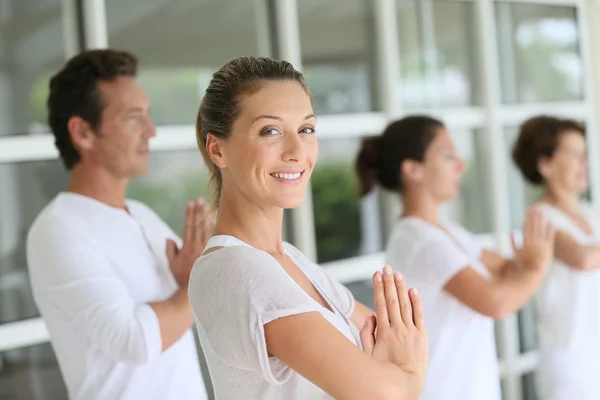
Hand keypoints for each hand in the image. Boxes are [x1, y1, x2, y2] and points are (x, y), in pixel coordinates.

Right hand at [166, 198, 213, 287]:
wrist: (196, 290)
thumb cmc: (183, 279)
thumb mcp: (172, 265)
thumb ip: (170, 251)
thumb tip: (169, 238)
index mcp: (188, 248)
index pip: (188, 227)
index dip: (189, 214)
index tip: (190, 203)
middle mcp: (198, 247)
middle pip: (198, 225)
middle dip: (198, 212)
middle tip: (200, 200)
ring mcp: (208, 249)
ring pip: (208, 229)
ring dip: (206, 216)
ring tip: (207, 205)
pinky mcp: (214, 252)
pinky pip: (216, 236)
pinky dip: (216, 226)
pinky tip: (217, 218)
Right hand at [360, 265, 428, 387]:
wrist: (405, 383)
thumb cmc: (384, 369)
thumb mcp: (368, 354)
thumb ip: (366, 334)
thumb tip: (370, 316)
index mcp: (383, 332)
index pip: (380, 304)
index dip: (378, 288)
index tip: (376, 275)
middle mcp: (397, 329)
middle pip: (392, 300)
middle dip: (389, 282)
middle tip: (386, 268)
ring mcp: (410, 331)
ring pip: (405, 305)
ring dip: (401, 288)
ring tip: (397, 274)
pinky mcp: (422, 336)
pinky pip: (419, 315)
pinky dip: (416, 302)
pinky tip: (412, 290)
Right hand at [512, 207, 554, 270]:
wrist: (535, 272)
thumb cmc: (524, 264)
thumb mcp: (516, 254)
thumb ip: (513, 242)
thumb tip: (511, 232)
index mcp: (525, 242)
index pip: (526, 227)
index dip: (527, 218)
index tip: (528, 211)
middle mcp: (534, 242)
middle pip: (534, 226)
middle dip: (534, 216)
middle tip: (535, 207)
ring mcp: (542, 244)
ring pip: (541, 229)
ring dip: (541, 220)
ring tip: (542, 211)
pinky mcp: (549, 247)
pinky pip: (550, 237)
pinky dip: (550, 229)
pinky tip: (551, 223)